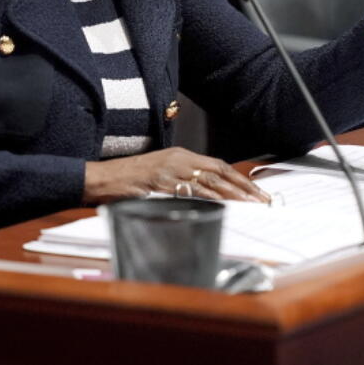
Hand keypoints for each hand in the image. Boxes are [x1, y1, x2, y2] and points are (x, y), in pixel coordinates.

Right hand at [83, 147, 269, 204]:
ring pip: (208, 183)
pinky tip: (220, 209)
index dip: (240, 178)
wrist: (101, 179)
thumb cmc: (129, 180)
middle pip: (218, 172)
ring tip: (249, 207)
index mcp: (179, 156)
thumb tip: (209, 196)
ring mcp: (168, 172)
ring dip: (232, 196)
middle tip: (261, 201)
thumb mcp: (160, 174)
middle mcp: (177, 160)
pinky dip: (206, 201)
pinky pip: (188, 193)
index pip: (218, 166)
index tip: (256, 192)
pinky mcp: (159, 185)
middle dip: (243, 187)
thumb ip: (183, 180)